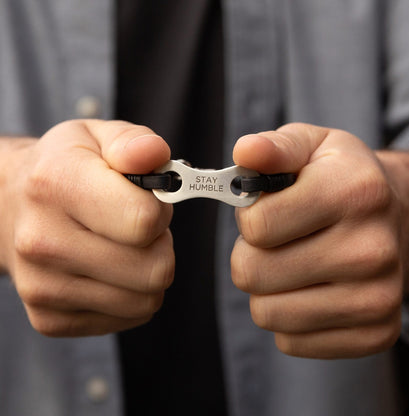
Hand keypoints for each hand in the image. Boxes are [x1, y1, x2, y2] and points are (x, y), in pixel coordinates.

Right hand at [1, 120, 173, 336]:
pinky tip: (109, 269)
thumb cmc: (64, 171)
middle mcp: (43, 242)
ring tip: (123, 246)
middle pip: (154, 270)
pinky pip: (129, 317)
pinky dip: (131, 294)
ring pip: (147, 301)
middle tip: (139, 227)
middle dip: (160, 245)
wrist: (11, 208)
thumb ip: (132, 143)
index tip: (148, 199)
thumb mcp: (96, 137)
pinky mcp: (50, 319)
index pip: (143, 220)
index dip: (160, 209)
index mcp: (56, 185)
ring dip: (148, 271)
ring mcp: (43, 288)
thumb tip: (155, 154)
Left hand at [231, 123, 402, 358]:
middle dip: (249, 255)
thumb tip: (244, 150)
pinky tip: (308, 289)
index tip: (263, 209)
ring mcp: (376, 298)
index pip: (257, 226)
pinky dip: (287, 316)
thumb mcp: (310, 147)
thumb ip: (273, 147)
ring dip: (266, 288)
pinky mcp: (374, 332)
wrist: (396, 217)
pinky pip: (290, 340)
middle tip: (273, 241)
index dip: (248, 217)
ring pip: (267, 313)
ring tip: (290, 263)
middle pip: (253, 273)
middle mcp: (370, 249)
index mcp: (352, 193)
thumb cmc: (341, 181)